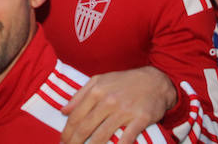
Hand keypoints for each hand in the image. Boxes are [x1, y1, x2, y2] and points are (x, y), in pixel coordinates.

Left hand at [61, 66, 175, 143]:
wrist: (155, 81)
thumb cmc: (125, 81)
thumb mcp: (99, 80)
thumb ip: (80, 95)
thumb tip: (64, 111)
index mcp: (97, 91)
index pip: (76, 116)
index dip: (67, 131)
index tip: (62, 141)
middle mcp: (108, 101)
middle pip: (86, 127)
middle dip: (74, 142)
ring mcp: (124, 111)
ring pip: (102, 135)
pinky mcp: (140, 119)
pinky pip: (126, 138)